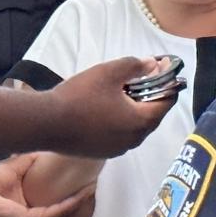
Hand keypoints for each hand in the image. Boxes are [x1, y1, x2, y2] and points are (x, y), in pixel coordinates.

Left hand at [0, 154, 96, 216]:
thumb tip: (47, 146)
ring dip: (84, 209)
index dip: (80, 208)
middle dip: (88, 213)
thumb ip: (33, 160)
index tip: (92, 190)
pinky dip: (71, 205)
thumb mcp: (18, 168)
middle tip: (96, 193)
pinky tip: (81, 193)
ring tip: (92, 192)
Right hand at [42, 57, 180, 158]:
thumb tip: (152, 65)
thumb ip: (135, 66)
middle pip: (152, 115)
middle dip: (152, 94)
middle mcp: (134, 140)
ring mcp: (118, 149)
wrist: (47, 123)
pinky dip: (123, 119)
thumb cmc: (80, 96)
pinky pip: (122, 133)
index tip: (163, 66)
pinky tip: (110, 106)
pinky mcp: (104, 152)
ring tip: (126, 89)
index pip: (166, 102)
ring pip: (136, 126)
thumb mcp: (109, 72)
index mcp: (140, 122)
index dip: (168, 82)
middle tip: (145, 74)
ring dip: (136, 108)